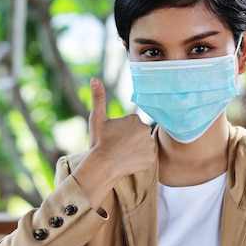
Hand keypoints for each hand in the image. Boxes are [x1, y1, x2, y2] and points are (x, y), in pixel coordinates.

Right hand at [73, 78, 154, 205]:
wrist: (101, 166)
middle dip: (131, 140)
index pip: (132, 125)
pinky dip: (139, 160)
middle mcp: (145, 129)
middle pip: (139, 135)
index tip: (114, 138)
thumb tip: (94, 79)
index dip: (122, 133)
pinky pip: (147, 158)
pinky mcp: (151, 159)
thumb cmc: (98, 142)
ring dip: (136, 150)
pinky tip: (128, 161)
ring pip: (144, 146)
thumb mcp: (97, 119)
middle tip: (118, 148)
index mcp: (134, 119)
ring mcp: (149, 145)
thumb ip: (98, 98)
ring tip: (122, 155)